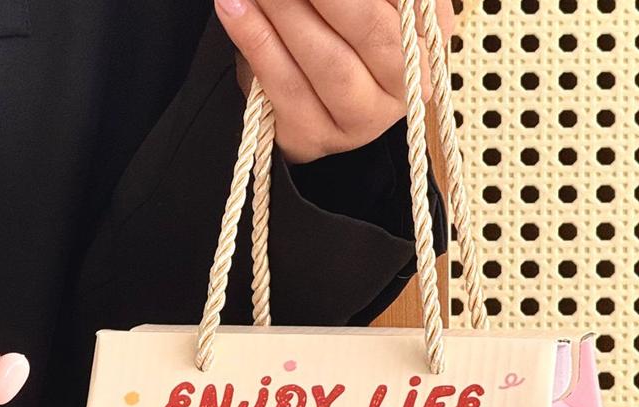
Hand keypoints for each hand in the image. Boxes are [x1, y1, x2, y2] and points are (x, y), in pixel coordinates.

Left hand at [214, 0, 454, 163]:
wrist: (316, 103)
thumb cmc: (344, 34)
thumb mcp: (369, 4)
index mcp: (428, 37)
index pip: (402, 3)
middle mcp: (404, 84)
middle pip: (368, 28)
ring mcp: (359, 119)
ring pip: (326, 60)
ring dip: (284, 10)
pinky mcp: (313, 138)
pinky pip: (283, 86)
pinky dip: (254, 39)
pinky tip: (234, 6)